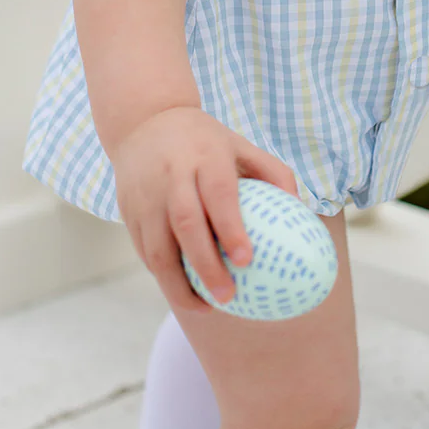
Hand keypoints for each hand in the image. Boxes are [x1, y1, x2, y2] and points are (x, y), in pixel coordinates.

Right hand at [112, 105, 299, 316]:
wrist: (144, 121)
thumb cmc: (205, 141)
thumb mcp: (240, 144)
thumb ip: (273, 172)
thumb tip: (301, 212)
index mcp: (205, 155)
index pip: (218, 194)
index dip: (231, 228)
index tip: (248, 260)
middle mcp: (172, 174)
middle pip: (186, 224)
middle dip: (205, 265)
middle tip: (228, 296)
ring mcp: (145, 195)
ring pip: (157, 247)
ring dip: (178, 284)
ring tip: (204, 307)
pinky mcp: (127, 211)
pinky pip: (144, 251)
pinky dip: (163, 276)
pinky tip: (184, 291)